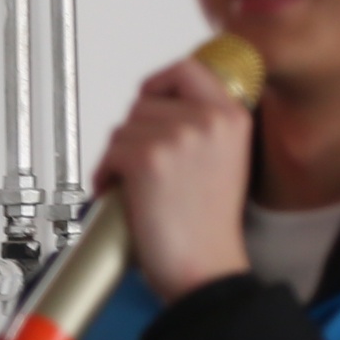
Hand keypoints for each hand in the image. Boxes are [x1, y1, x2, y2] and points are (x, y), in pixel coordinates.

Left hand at [98, 56, 256, 301]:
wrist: (205, 270)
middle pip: (144, 101)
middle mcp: (210, 119)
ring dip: (119, 158)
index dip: (159, 83)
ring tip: (137, 189)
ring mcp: (179, 136)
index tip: (149, 101)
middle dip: (133, 133)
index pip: (186, 68)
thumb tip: (156, 107)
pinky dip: (106, 175)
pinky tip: (122, 196)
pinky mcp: (149, 159)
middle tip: (140, 166)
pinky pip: (110, 152)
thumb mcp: (226, 161)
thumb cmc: (208, 228)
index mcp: (233, 116)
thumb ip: (202, 127)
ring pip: (122, 128)